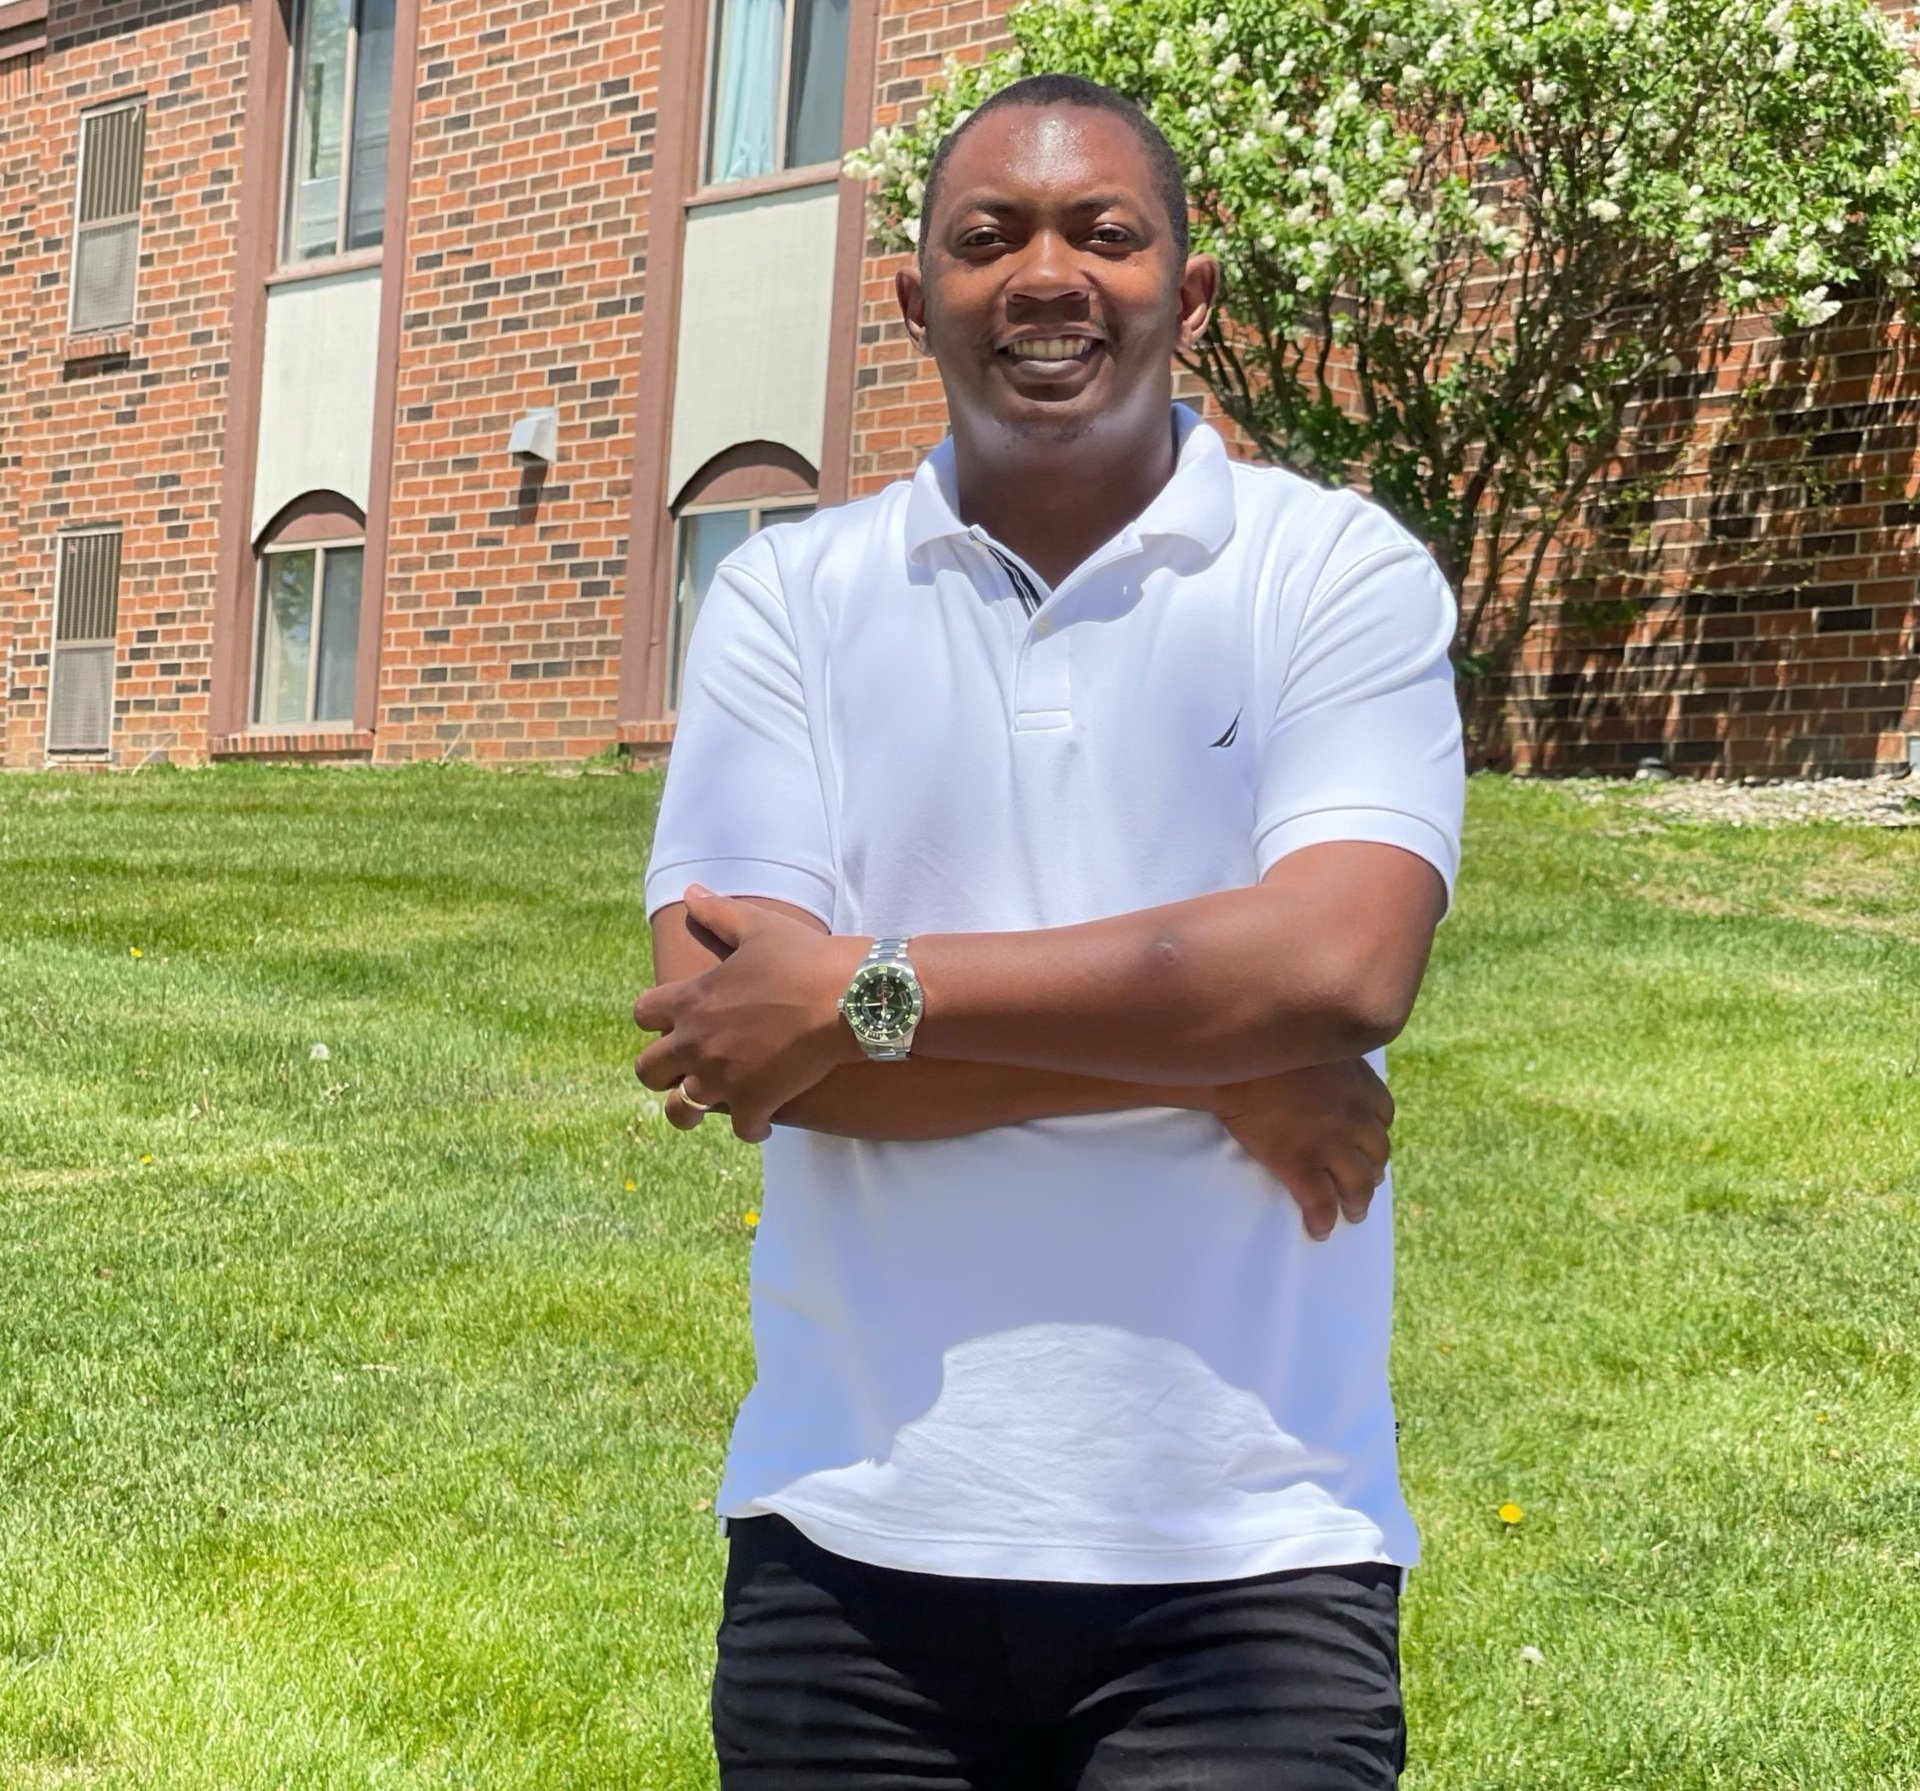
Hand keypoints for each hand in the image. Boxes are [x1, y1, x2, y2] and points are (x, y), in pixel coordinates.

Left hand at [634, 886, 869, 1142]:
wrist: (848, 998)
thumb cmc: (803, 957)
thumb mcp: (757, 926)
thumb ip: (718, 913)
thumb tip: (691, 892)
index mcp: (690, 1000)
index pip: (642, 1013)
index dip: (654, 1016)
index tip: (672, 1019)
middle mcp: (696, 1043)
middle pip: (647, 1070)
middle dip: (661, 1069)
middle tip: (682, 1068)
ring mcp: (722, 1078)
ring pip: (681, 1111)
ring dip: (690, 1109)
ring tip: (707, 1106)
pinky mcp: (756, 1103)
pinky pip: (741, 1130)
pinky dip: (751, 1127)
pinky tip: (762, 1121)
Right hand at [1209, 1058, 1393, 1241]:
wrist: (1232, 1062)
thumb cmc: (1265, 1042)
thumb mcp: (1314, 1039)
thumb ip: (1329, 1054)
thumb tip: (1326, 1061)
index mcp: (1360, 1083)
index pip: (1383, 1114)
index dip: (1375, 1131)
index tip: (1366, 1140)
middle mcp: (1355, 1115)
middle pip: (1377, 1152)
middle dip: (1374, 1169)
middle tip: (1366, 1181)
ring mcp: (1331, 1143)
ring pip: (1359, 1184)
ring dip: (1358, 1202)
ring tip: (1353, 1213)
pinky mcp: (1302, 1164)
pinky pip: (1322, 1202)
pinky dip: (1324, 1220)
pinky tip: (1320, 1230)